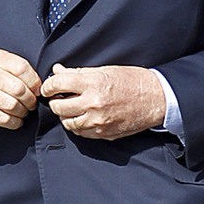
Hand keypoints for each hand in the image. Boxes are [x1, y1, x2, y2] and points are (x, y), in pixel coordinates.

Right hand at [0, 50, 40, 128]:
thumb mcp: (1, 62)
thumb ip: (19, 69)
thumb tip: (39, 87)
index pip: (22, 68)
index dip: (34, 82)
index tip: (37, 90)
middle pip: (18, 89)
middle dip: (30, 100)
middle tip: (31, 103)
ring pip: (11, 105)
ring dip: (22, 112)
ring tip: (23, 111)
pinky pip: (1, 118)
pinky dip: (14, 122)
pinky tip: (16, 119)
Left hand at [41, 62, 165, 139]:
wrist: (155, 98)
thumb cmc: (132, 80)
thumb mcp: (104, 70)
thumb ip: (78, 73)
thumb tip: (57, 71)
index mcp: (93, 83)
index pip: (58, 84)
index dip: (48, 86)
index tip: (48, 88)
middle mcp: (93, 104)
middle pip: (59, 107)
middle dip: (55, 102)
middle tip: (58, 98)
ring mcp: (98, 121)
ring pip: (68, 123)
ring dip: (66, 116)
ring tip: (71, 108)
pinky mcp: (103, 133)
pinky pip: (81, 133)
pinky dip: (77, 126)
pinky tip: (83, 118)